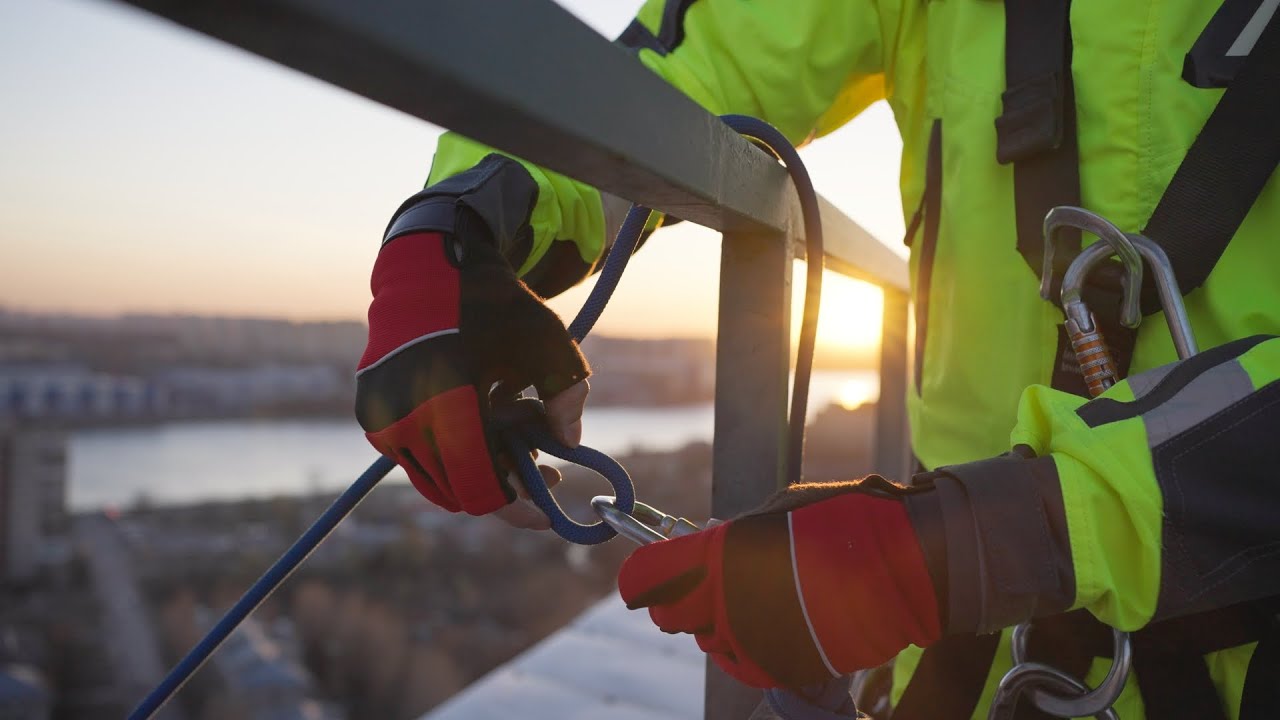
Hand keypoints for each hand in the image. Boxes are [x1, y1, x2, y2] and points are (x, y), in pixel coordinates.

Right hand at [356, 156, 589, 520]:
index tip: (547, 514)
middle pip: (463, 490)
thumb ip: (566, 396)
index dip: (518, 511)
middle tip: (543, 464)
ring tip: (516, 433)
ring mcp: (382, 420)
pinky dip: (453, 452)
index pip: (482, 488)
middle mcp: (406, 417)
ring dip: (479, 470)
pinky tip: (484, 418)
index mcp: (448, 400)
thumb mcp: (547, 343)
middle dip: (506, 485)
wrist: (427, 270)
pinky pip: (418, 457)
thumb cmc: (493, 303)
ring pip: (439, 479)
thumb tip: (569, 444)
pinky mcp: (371, 416)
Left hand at [617, 487, 940, 688]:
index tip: (653, 573)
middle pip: (669, 617)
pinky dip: (749, 647)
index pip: (646, 579)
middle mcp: (727, 604)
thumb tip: (700, 543)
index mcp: (720, 556)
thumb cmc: (842, 522)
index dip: (646, 576)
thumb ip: (731, 535)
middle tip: (707, 584)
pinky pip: (742, 664)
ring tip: (760, 598)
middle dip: (680, 599)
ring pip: (708, 642)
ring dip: (719, 623)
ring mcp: (753, 642)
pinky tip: (775, 623)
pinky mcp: (780, 669)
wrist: (904, 565)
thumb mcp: (778, 510)